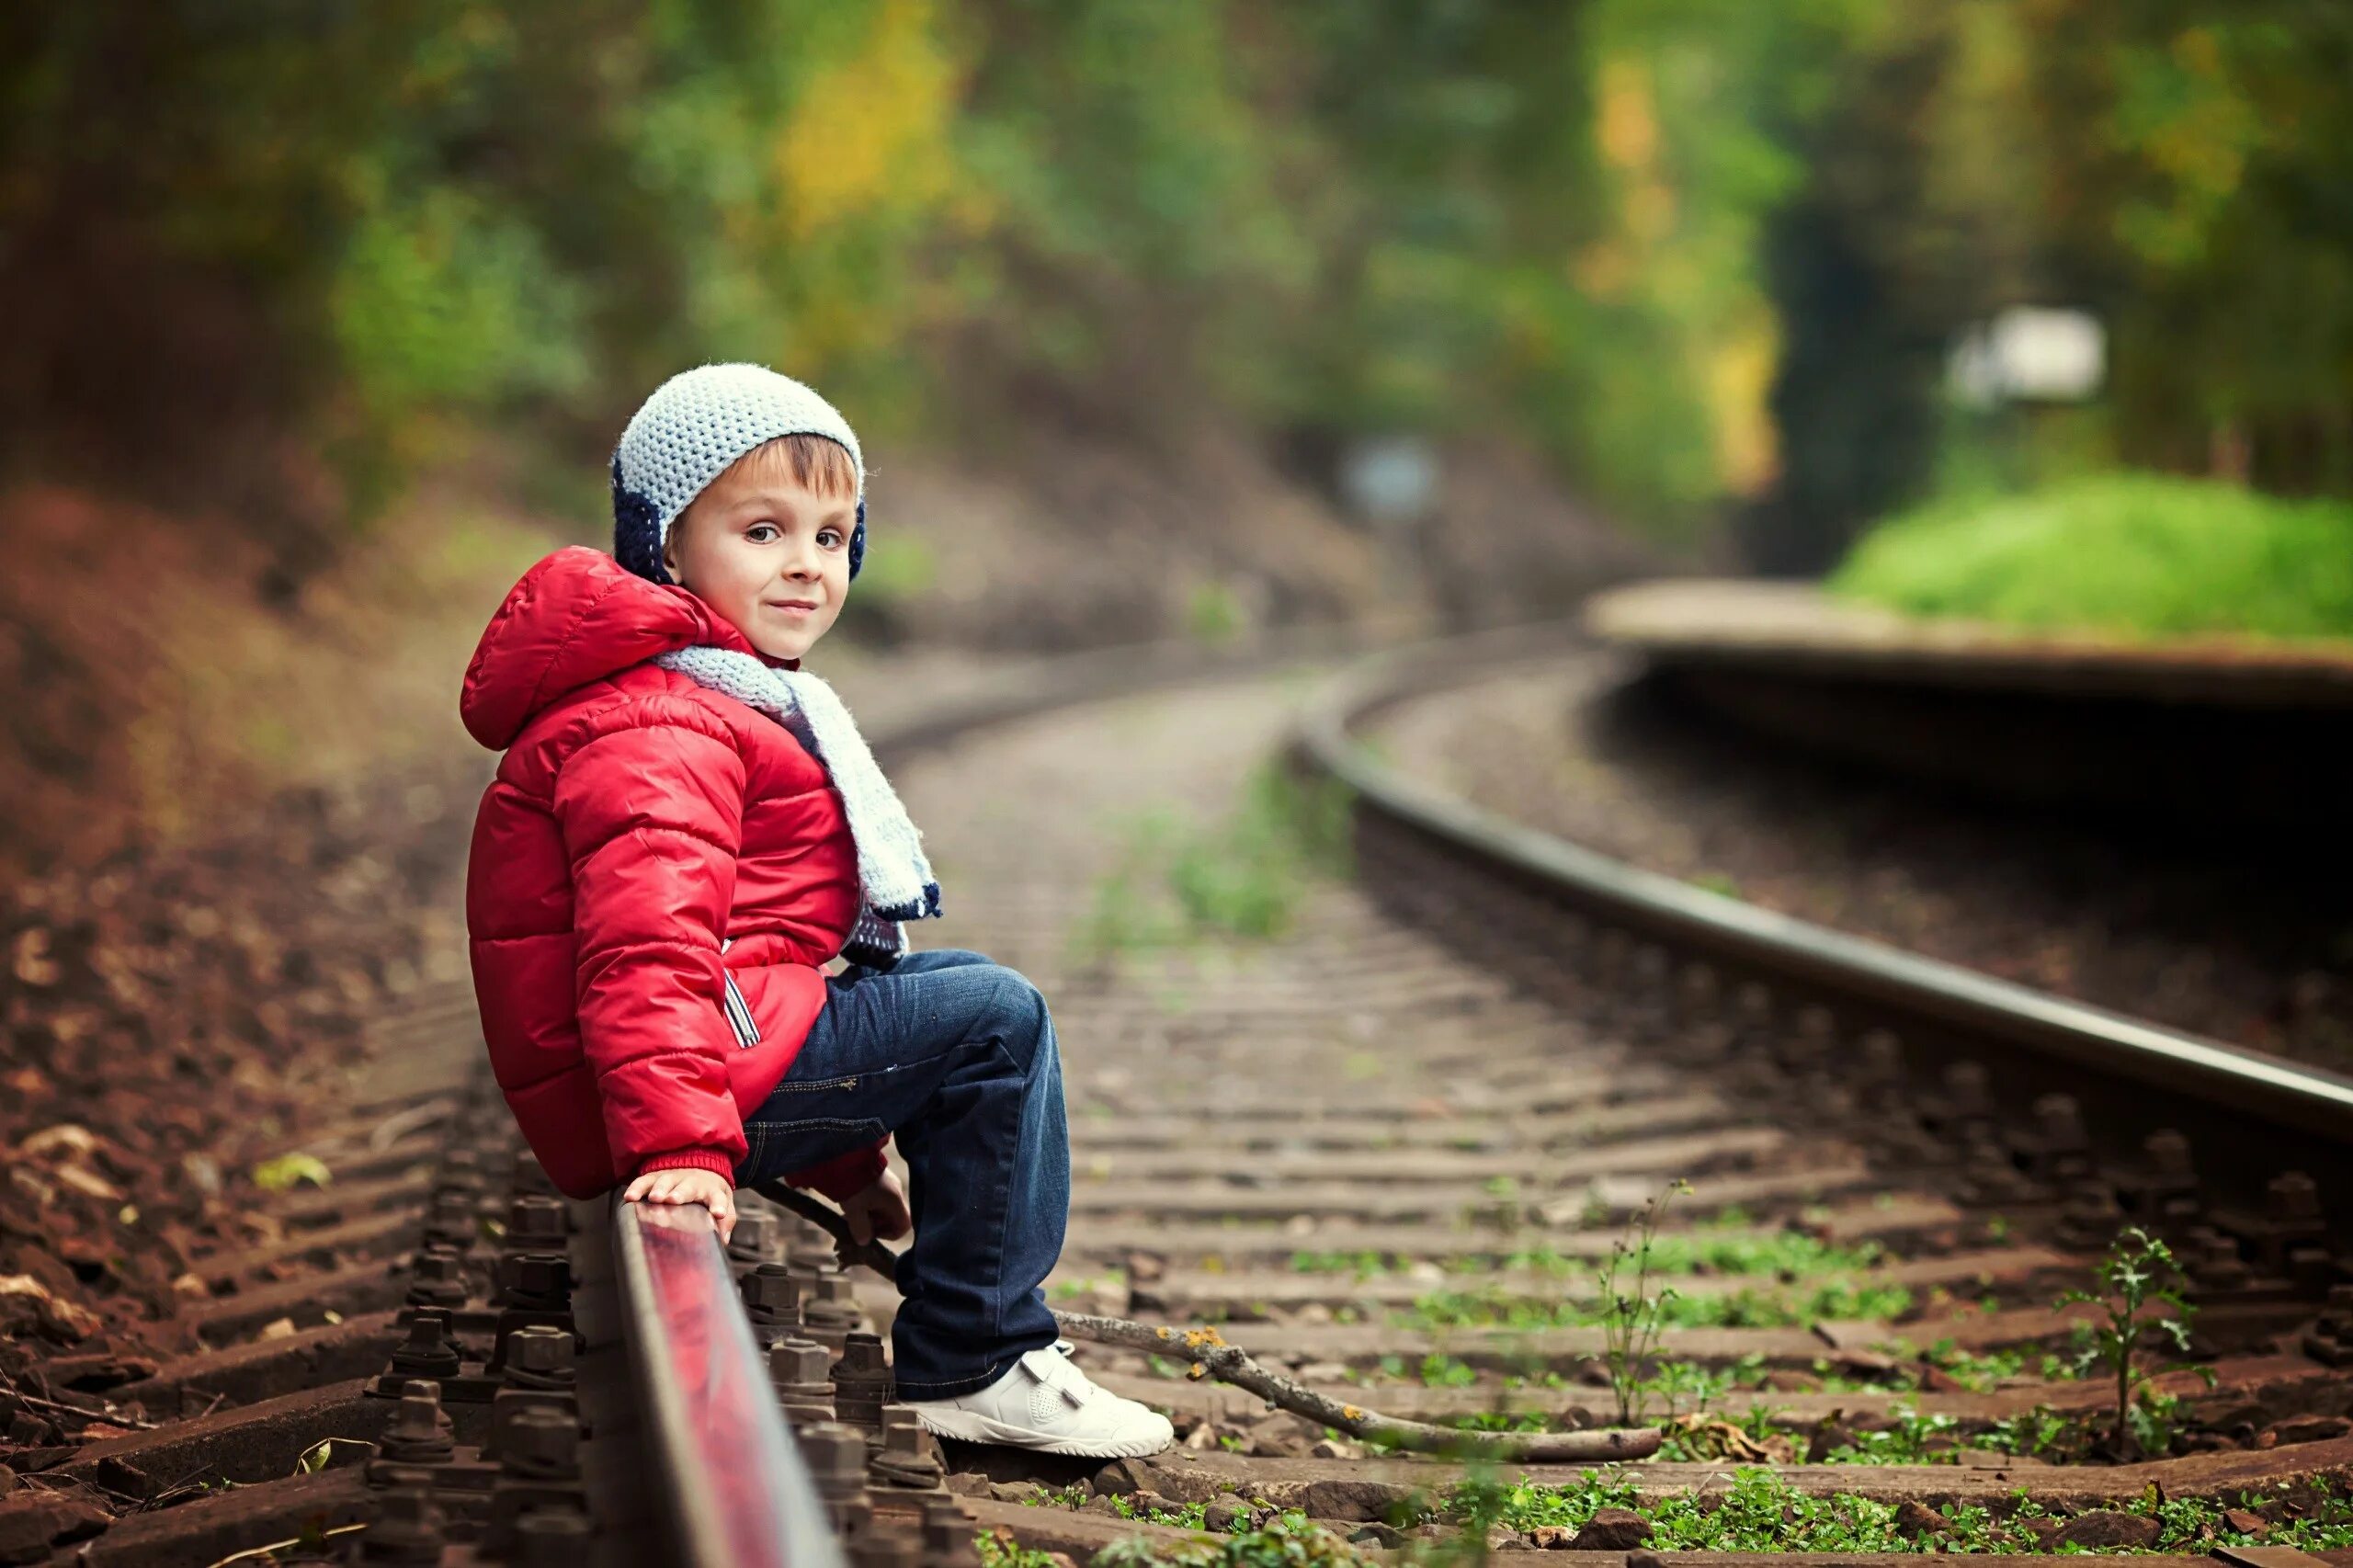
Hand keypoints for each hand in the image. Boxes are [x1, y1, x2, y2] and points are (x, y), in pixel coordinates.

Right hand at [622, 1166, 737, 1243]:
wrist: (699, 1164)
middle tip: (672, 1200)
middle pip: (688, 1187)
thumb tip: (723, 1240)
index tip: (718, 1213)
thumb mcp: (724, 1202)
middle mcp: (693, 1182)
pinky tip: (630, 1197)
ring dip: (660, 1189)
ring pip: (666, 1181)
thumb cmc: (710, 1191)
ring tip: (654, 1199)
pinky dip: (637, 1188)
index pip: (718, 1197)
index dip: (718, 1205)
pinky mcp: (656, 1176)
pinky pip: (645, 1181)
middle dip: (680, 1193)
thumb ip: (726, 1220)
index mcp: (712, 1190)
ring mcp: (674, 1178)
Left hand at [840, 1169, 909, 1245]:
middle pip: (892, 1216)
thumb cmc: (854, 1186)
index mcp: (894, 1201)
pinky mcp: (879, 1176)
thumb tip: (864, 1241)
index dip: (890, 1235)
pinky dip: (867, 1204)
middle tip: (856, 1225)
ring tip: (850, 1214)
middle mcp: (896, 1191)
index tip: (872, 1234)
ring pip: (883, 1206)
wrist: (845, 1156)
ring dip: (869, 1214)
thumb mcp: (855, 1211)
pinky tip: (851, 1202)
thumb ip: (861, 1229)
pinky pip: (878, 1196)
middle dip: (875, 1224)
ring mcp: (888, 1182)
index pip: (904, 1225)